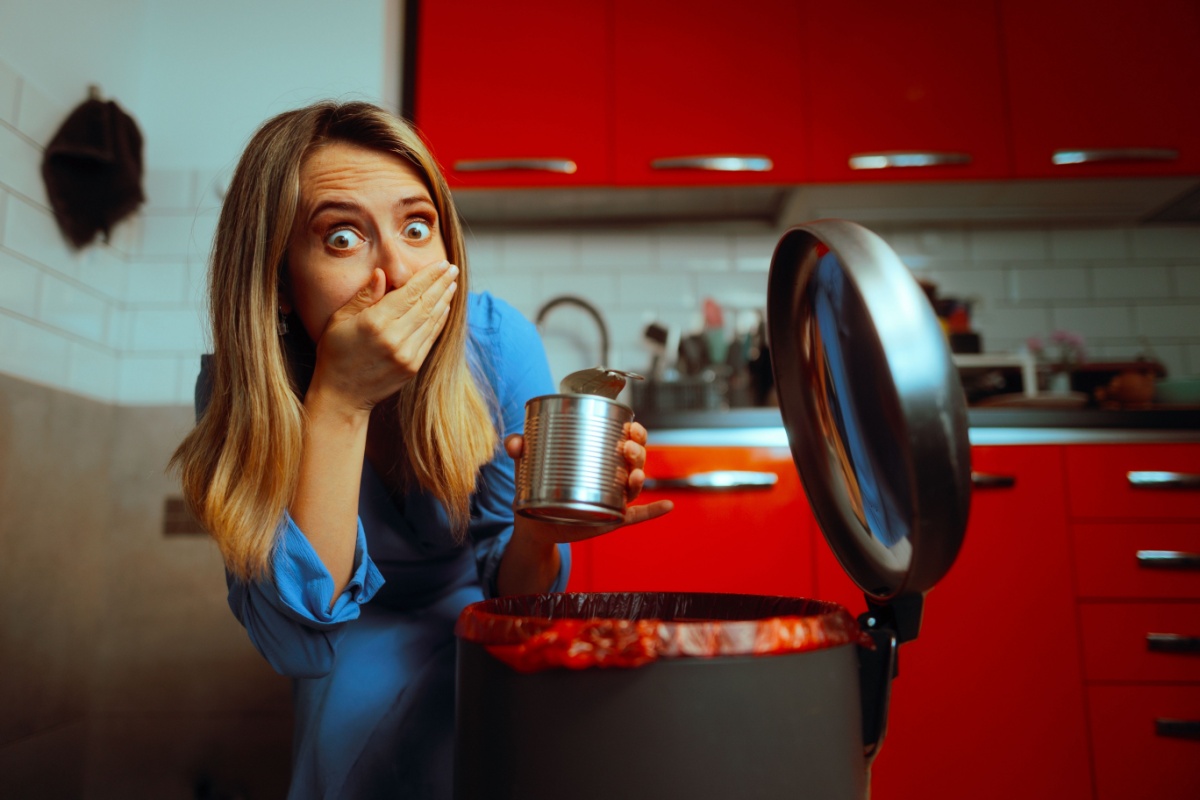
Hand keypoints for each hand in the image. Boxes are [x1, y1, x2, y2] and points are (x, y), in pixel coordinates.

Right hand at [308, 261, 457, 410]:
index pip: (410, 292)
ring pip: (431, 320)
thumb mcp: (340, 320)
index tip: (441, 264)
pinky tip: (445, 307)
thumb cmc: (335, 353)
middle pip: (425, 304)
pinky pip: (431, 337)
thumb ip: (364, 296)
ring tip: (452, 284)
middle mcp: (394, 337)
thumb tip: (382, 273)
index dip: (428, 277)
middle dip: (441, 284)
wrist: (342, 395)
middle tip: (452, 269)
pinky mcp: (413, 366)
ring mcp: (406, 354)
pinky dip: (439, 320)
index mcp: (375, 322)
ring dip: (444, 300)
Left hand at [505, 420, 673, 544]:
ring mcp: (613, 498)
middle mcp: (611, 475)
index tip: (630, 425)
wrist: (532, 524)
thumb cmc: (534, 485)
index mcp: (597, 455)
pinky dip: (654, 512)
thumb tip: (515, 442)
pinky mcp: (611, 519)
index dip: (634, 431)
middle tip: (626, 448)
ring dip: (641, 477)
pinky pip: (638, 516)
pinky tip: (668, 506)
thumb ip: (519, 449)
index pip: (624, 438)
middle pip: (636, 459)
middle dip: (638, 450)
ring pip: (636, 485)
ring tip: (635, 475)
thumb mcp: (526, 464)